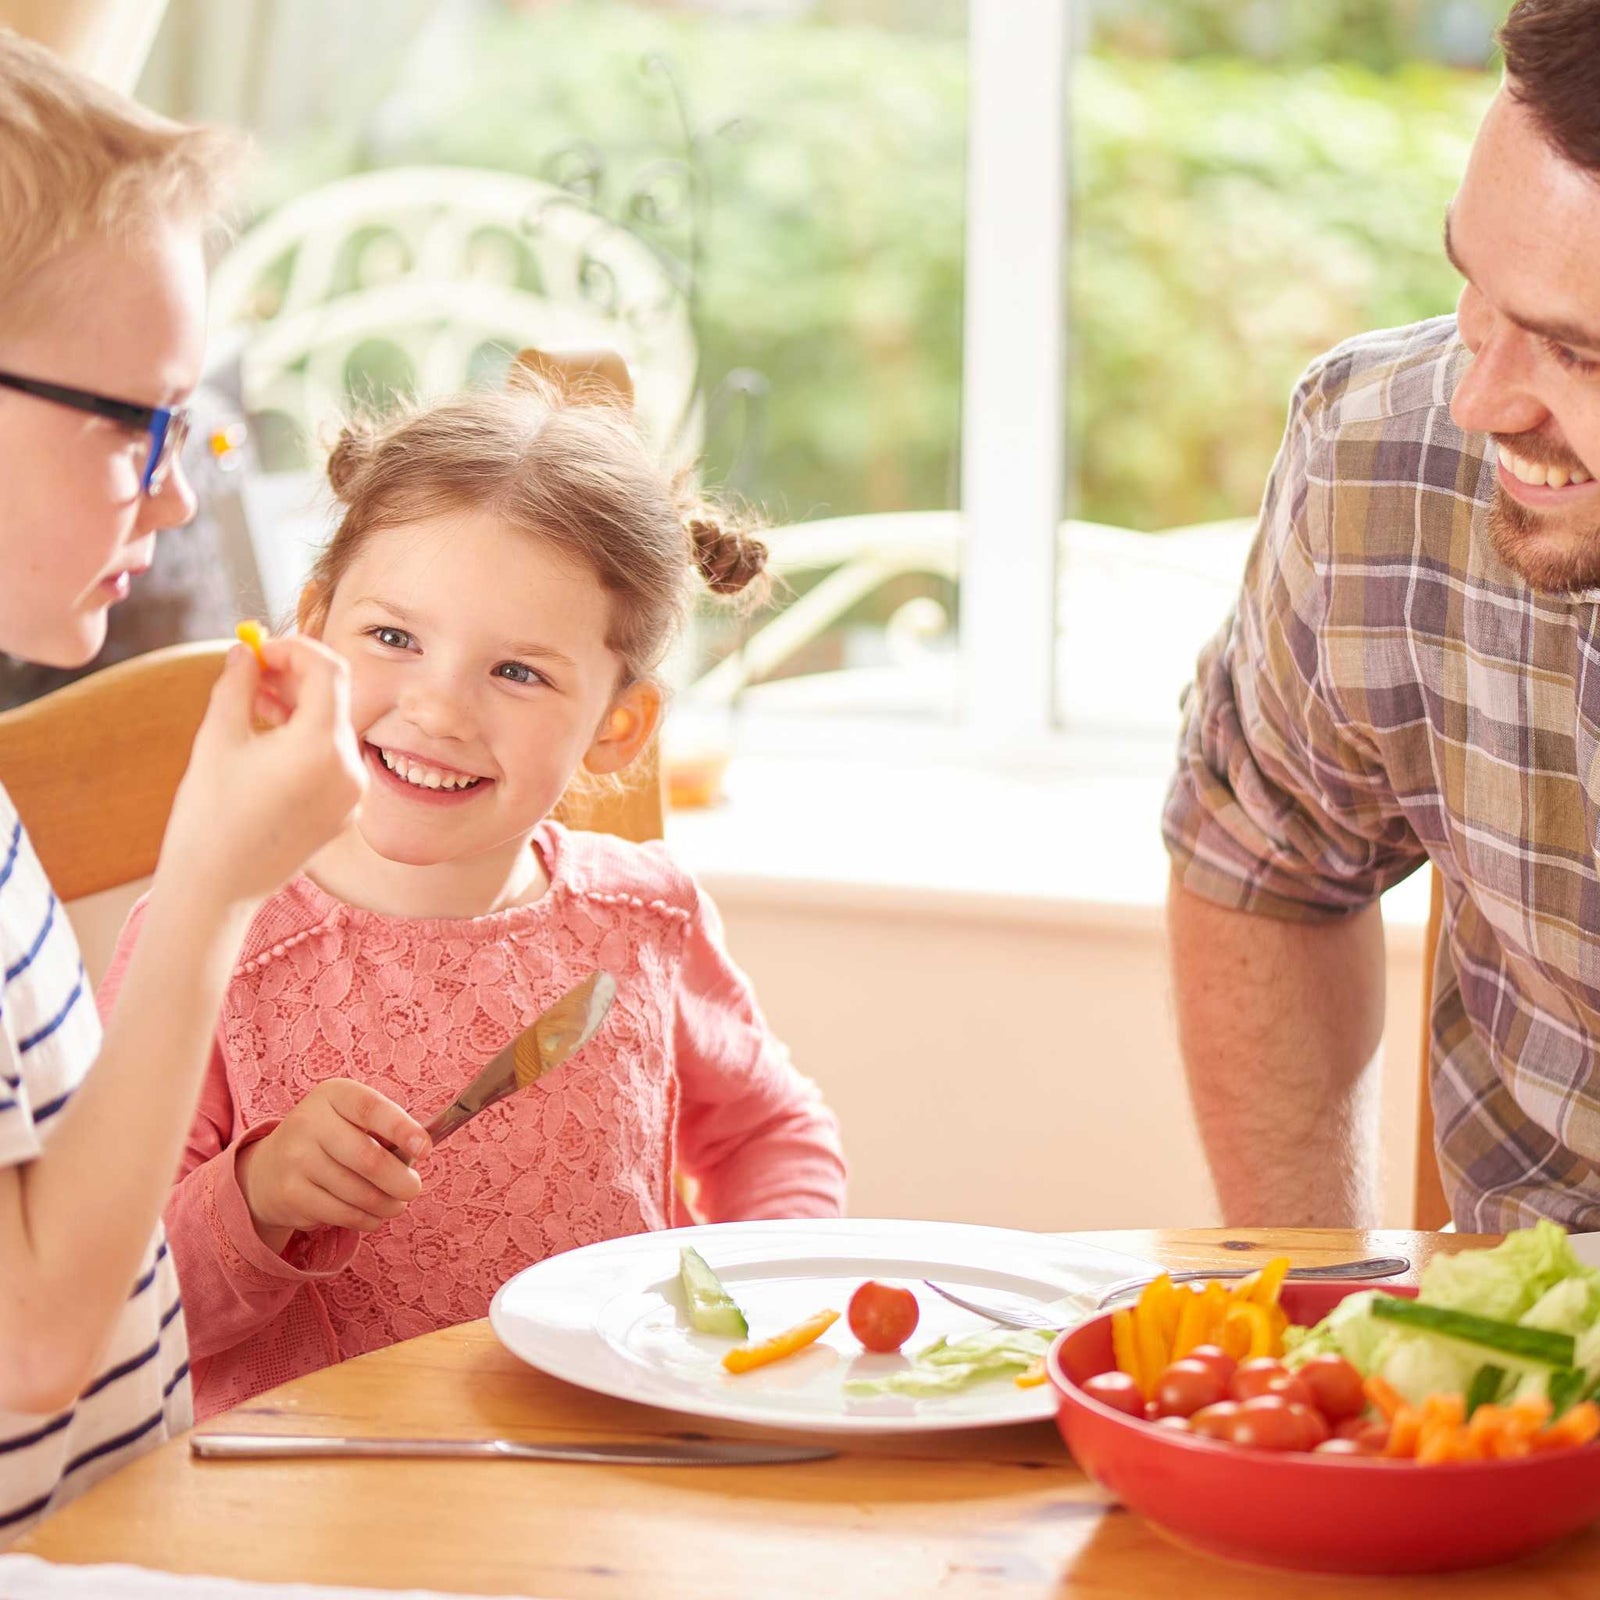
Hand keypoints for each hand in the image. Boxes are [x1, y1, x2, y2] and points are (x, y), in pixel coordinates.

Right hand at [160, 636, 365, 907]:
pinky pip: (333, 761)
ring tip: (253, 709)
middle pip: (335, 698)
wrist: (216, 889)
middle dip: (295, 678)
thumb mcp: (218, 737)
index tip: (259, 650)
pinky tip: (268, 747)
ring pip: (333, 729)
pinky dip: (307, 742)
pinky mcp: (345, 813)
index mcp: (322, 745)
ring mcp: (353, 794)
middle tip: (253, 674)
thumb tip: (245, 651)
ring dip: (299, 709)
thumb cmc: (209, 814)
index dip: (294, 650)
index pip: (328, 670)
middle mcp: (349, 768)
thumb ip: (238, 684)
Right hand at [235, 1079, 431, 1243]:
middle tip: (413, 1189)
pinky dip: (367, 1219)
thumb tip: (421, 1153)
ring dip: (387, 1205)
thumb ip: (384, 1130)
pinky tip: (373, 1216)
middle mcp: (309, 1122)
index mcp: (333, 1094)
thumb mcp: (351, 1118)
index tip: (426, 1149)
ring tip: (395, 1204)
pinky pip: (342, 1214)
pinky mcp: (291, 1194)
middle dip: (400, 1180)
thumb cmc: (330, 1139)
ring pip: (358, 1192)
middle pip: (367, 1157)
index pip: (371, 1108)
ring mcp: (296, 1159)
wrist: (267, 1169)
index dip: (402, 1130)